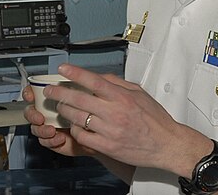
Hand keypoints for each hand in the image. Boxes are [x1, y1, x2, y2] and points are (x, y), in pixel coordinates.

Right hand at [22, 84, 94, 157]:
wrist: (100, 133)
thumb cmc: (93, 111)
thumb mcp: (91, 93)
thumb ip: (85, 81)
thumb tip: (78, 72)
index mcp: (53, 98)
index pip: (34, 93)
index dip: (28, 93)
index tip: (31, 96)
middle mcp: (49, 112)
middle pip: (30, 111)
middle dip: (32, 115)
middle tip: (40, 117)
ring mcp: (50, 126)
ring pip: (36, 128)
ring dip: (41, 130)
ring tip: (51, 130)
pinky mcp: (54, 140)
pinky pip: (45, 142)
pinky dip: (51, 141)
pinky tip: (60, 138)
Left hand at [45, 64, 192, 171]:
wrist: (167, 144)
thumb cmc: (155, 119)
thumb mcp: (139, 93)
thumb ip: (117, 83)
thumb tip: (98, 76)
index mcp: (122, 97)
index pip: (93, 81)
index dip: (75, 74)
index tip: (62, 69)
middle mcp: (115, 113)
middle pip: (79, 99)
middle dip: (59, 93)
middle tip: (50, 91)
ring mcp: (110, 131)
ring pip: (77, 118)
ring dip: (64, 111)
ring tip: (60, 107)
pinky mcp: (108, 147)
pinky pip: (83, 137)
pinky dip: (75, 129)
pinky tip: (74, 125)